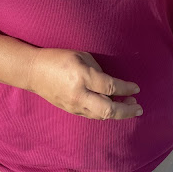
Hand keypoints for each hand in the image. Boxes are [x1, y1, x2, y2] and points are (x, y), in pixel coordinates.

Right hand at [27, 48, 141, 119]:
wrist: (35, 72)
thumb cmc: (59, 58)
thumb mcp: (81, 56)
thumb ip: (98, 70)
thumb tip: (111, 83)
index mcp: (83, 76)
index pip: (110, 87)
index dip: (126, 89)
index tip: (137, 89)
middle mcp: (79, 94)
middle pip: (108, 109)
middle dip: (126, 110)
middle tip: (138, 107)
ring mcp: (74, 105)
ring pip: (101, 115)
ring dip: (118, 113)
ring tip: (130, 107)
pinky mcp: (71, 111)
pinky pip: (92, 115)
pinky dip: (105, 113)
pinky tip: (113, 108)